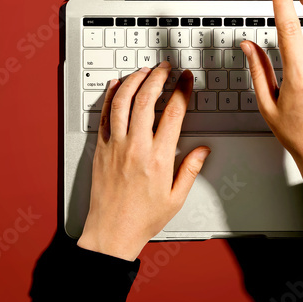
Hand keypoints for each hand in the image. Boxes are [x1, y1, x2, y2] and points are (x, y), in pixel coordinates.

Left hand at [77, 61, 210, 260]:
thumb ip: (190, 170)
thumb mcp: (176, 198)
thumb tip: (202, 150)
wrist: (111, 233)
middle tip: (166, 68)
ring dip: (134, 81)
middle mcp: (136, 147)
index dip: (182, 90)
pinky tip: (118, 86)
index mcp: (159, 158)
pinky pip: (104, 116)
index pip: (174, 113)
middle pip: (147, 99)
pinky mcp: (100, 149)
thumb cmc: (142, 219)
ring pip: (123, 102)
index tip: (186, 79)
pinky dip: (111, 97)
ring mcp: (115, 146)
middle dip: (158, 77)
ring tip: (144, 71)